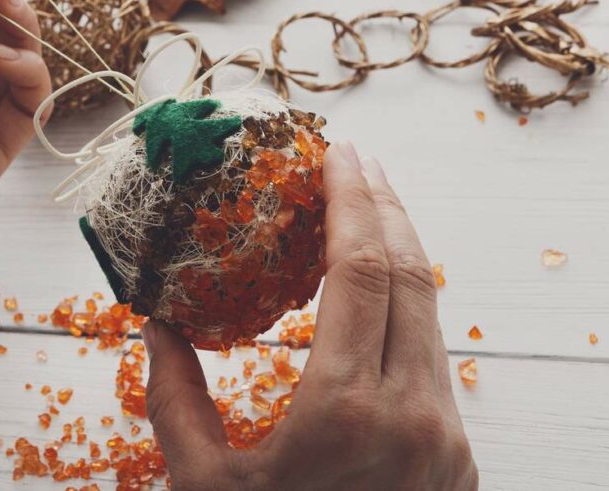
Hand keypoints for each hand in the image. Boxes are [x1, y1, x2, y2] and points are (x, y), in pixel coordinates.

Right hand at [143, 142, 477, 489]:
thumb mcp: (201, 485)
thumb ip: (173, 397)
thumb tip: (154, 321)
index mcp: (347, 414)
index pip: (362, 271)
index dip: (351, 201)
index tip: (336, 152)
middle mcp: (413, 416)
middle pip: (410, 275)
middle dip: (383, 204)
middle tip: (351, 158)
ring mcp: (444, 437)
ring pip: (431, 311)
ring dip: (399, 248)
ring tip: (364, 205)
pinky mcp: (455, 453)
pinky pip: (431, 352)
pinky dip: (406, 300)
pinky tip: (374, 284)